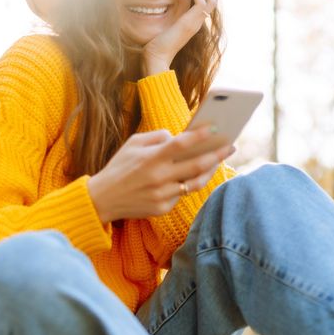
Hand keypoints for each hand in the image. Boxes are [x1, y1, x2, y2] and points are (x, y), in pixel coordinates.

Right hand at [87, 124, 233, 223]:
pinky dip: (187, 184)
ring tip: (218, 161)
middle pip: (197, 165)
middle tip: (231, 146)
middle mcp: (159, 177)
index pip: (181, 144)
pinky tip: (195, 175)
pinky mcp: (163, 208)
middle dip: (217, 154)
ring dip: (210, 171)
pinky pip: (182, 194)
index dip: (200, 135)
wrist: (102, 199)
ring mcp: (162, 195)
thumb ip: (156, 137)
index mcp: (151, 158)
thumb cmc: (119, 167)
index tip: (216, 127)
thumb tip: (179, 137)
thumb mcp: (133, 144)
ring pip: (195, 183)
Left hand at [142, 0, 216, 73]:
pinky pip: (202, 1)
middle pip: (214, 0)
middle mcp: (198, 22)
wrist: (157, 57)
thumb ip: (170, 18)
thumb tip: (167, 8)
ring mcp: (196, 22)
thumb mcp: (166, 27)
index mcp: (194, 22)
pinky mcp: (190, 22)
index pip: (208, 4)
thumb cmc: (158, 45)